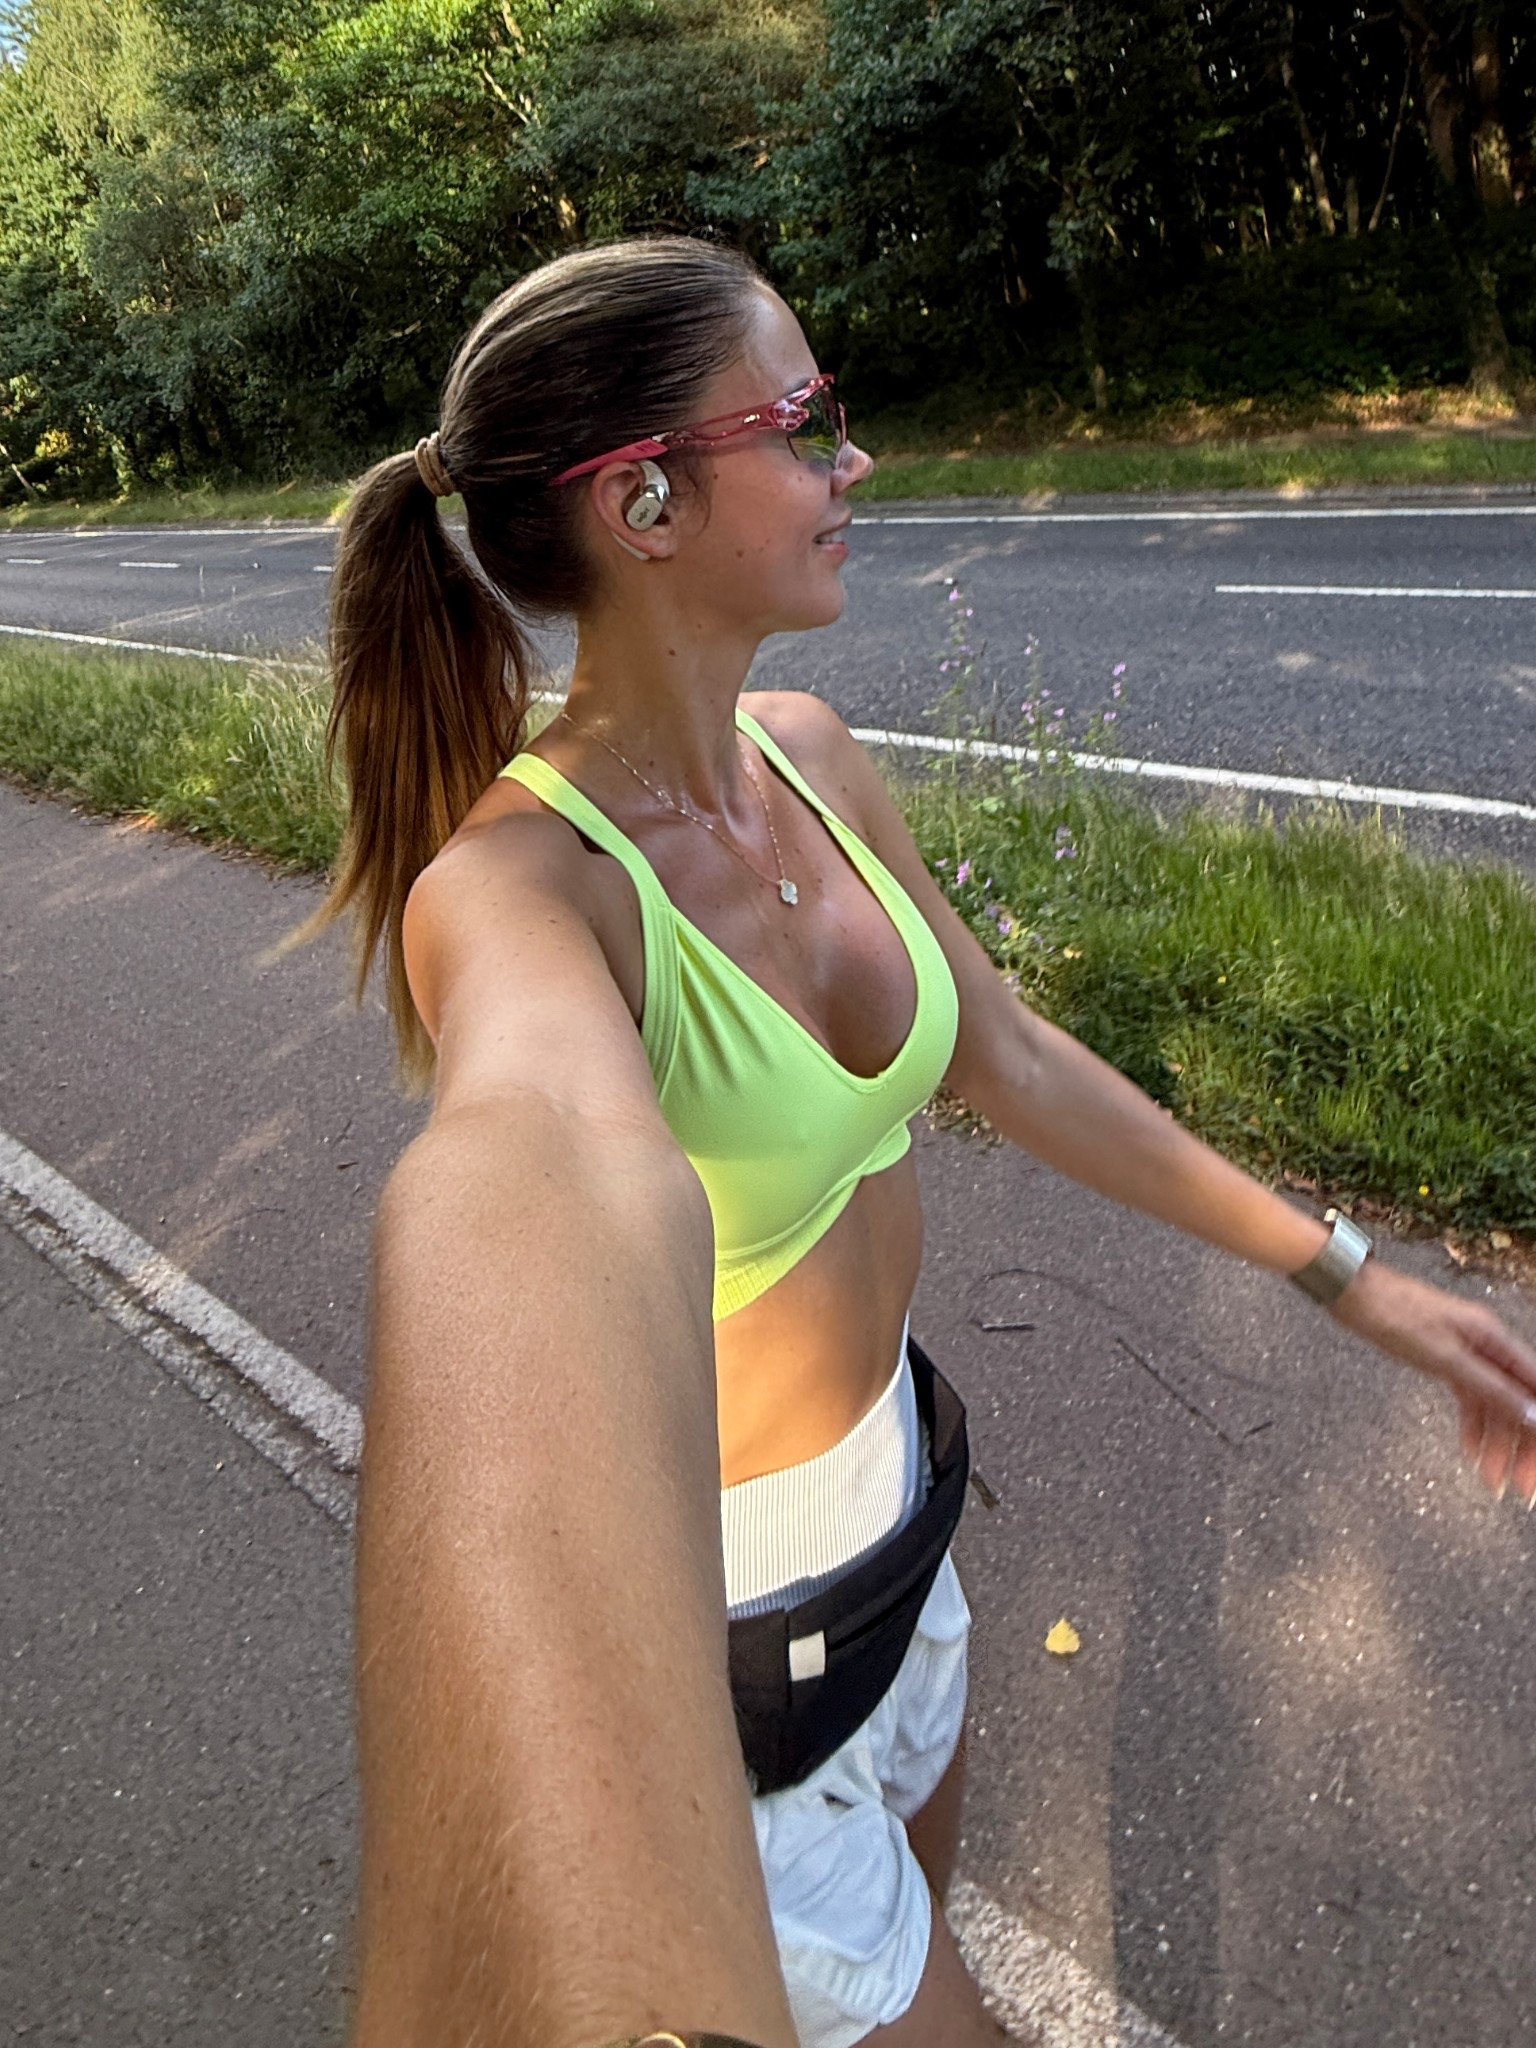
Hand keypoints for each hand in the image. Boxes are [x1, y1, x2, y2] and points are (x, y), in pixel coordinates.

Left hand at [1327, 1258, 1535, 1504]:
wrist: (1352, 1292)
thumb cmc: (1396, 1317)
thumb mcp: (1445, 1358)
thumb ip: (1491, 1387)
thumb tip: (1535, 1416)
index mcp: (1497, 1339)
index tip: (1534, 1471)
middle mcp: (1489, 1345)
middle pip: (1519, 1401)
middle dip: (1521, 1445)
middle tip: (1519, 1488)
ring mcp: (1468, 1352)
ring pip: (1494, 1404)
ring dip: (1496, 1442)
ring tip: (1491, 1481)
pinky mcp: (1446, 1359)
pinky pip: (1470, 1397)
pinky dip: (1472, 1425)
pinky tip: (1471, 1452)